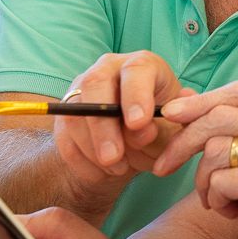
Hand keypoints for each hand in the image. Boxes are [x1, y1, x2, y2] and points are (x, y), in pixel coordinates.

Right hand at [54, 51, 186, 184]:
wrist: (139, 141)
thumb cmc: (162, 128)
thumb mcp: (174, 129)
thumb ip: (167, 128)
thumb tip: (148, 127)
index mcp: (144, 65)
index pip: (136, 69)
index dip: (136, 95)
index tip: (139, 124)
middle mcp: (110, 68)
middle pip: (95, 84)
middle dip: (104, 125)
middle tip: (114, 157)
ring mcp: (83, 88)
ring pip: (75, 113)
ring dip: (92, 148)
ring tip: (118, 169)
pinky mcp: (66, 112)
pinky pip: (63, 134)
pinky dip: (80, 159)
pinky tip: (101, 173)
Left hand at [153, 84, 237, 238]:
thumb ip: (222, 126)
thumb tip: (181, 95)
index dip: (200, 101)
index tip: (169, 115)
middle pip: (219, 116)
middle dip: (182, 142)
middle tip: (162, 167)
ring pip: (214, 149)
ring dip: (202, 181)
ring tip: (216, 199)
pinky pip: (219, 180)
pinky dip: (213, 199)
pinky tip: (230, 213)